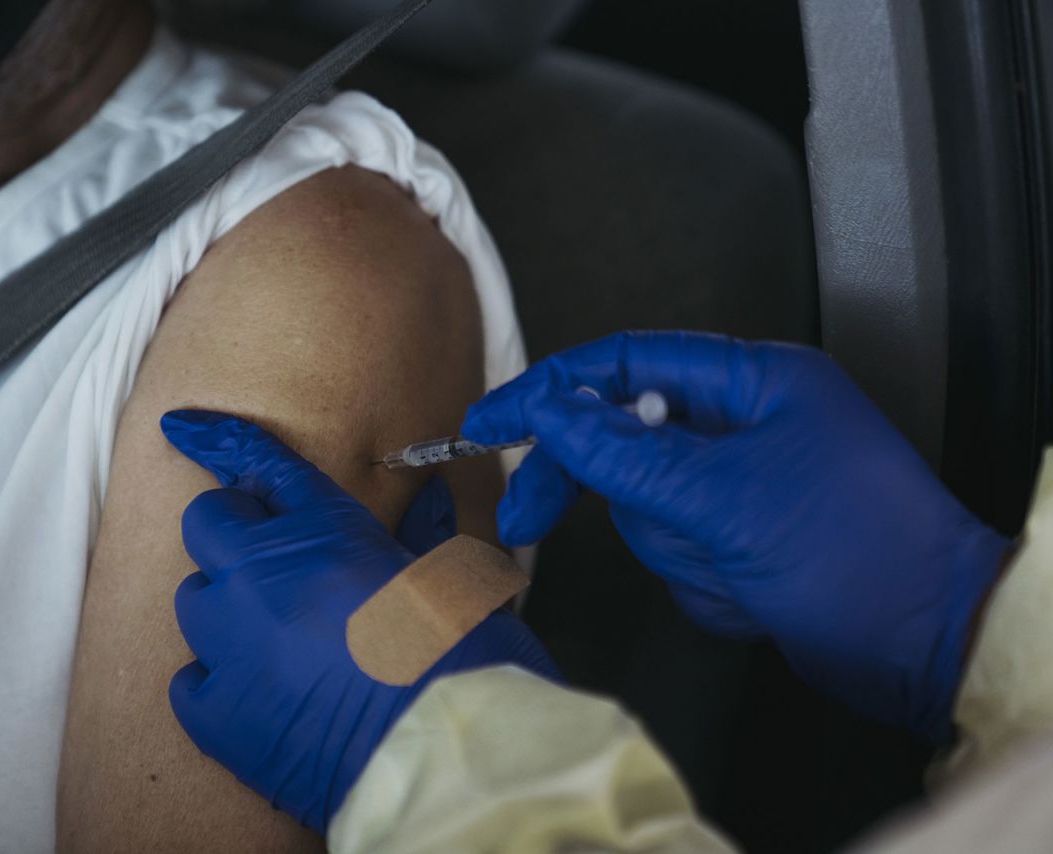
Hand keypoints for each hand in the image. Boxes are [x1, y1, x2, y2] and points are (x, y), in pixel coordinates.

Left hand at [159, 410, 557, 832]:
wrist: (443, 754)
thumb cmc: (463, 661)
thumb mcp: (454, 578)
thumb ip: (424, 533)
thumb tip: (425, 500)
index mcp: (326, 531)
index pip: (260, 465)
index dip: (219, 439)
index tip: (182, 427)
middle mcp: (264, 575)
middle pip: (206, 523)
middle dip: (234, 533)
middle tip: (274, 565)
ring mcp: (233, 644)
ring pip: (194, 598)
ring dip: (227, 609)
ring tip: (276, 640)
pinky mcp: (219, 712)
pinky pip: (188, 679)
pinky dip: (214, 680)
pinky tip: (256, 691)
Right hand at [462, 331, 1009, 740]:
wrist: (927, 648)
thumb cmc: (849, 553)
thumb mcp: (720, 497)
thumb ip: (622, 453)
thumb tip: (549, 410)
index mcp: (753, 382)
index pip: (626, 365)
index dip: (550, 390)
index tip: (490, 422)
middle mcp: (745, 424)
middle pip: (628, 442)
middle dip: (608, 490)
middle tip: (528, 520)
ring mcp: (743, 486)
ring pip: (650, 508)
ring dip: (679, 549)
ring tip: (735, 569)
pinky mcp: (745, 540)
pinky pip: (682, 552)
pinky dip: (705, 581)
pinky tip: (753, 595)